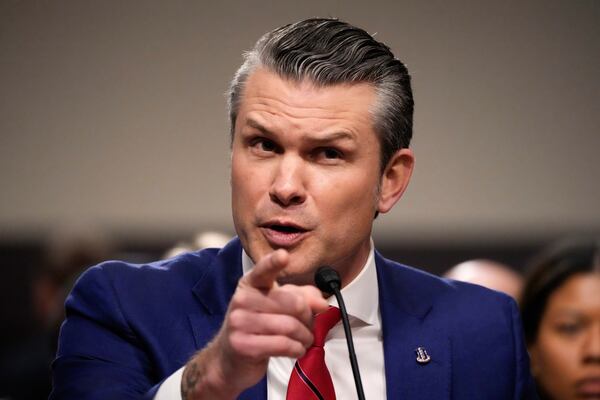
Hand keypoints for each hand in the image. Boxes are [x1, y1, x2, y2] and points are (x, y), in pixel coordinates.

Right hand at [181, 249, 328, 398]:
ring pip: (290, 326)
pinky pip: (282, 345)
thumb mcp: (276, 306)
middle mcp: (242, 299)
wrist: (228, 359)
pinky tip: (296, 349)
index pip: (263, 270)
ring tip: (305, 340)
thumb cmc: (257, 328)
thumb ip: (301, 297)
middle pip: (292, 303)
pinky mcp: (243, 345)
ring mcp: (239, 322)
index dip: (274, 263)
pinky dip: (297, 349)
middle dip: (308, 318)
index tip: (284, 256)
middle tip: (309, 326)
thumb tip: (321, 303)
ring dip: (305, 336)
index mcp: (251, 284)